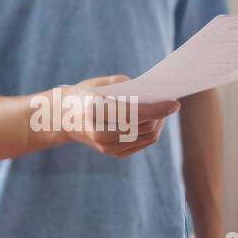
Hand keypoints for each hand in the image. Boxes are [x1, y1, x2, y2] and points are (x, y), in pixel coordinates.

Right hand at [58, 75, 179, 158]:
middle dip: (160, 115)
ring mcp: (106, 148)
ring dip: (158, 123)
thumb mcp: (102, 83)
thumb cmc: (85, 94)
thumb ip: (128, 87)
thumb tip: (156, 93)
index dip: (157, 109)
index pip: (134, 113)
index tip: (175, 103)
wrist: (62, 119)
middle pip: (144, 127)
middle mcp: (100, 134)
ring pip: (147, 137)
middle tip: (169, 103)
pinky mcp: (113, 154)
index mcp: (94, 112)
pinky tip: (151, 120)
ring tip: (162, 111)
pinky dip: (150, 131)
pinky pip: (141, 143)